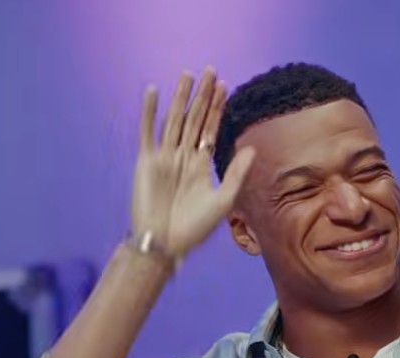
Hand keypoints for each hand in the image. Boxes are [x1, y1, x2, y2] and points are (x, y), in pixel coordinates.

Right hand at [130, 67, 256, 257]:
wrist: (165, 244)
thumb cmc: (195, 229)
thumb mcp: (224, 200)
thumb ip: (237, 173)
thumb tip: (252, 148)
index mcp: (200, 166)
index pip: (210, 129)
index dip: (217, 108)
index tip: (225, 86)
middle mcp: (183, 158)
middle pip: (194, 119)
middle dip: (202, 96)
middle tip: (210, 71)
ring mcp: (164, 158)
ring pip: (174, 121)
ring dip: (180, 97)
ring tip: (187, 75)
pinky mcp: (147, 162)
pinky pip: (148, 132)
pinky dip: (150, 112)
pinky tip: (154, 92)